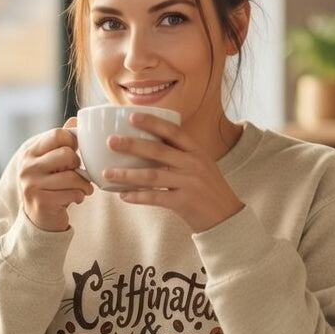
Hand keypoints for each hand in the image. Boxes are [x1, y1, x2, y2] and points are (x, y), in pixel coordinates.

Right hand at [19, 122, 92, 231]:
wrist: (39, 219)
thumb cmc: (50, 186)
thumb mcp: (53, 162)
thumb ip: (62, 142)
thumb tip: (76, 120)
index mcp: (30, 153)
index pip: (57, 134)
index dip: (73, 142)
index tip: (75, 153)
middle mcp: (27, 167)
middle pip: (66, 154)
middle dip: (78, 165)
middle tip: (78, 173)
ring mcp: (32, 184)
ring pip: (71, 176)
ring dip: (84, 184)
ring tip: (84, 188)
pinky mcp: (41, 201)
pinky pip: (72, 193)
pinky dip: (80, 196)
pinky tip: (77, 198)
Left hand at [104, 113, 243, 231]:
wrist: (227, 217)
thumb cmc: (208, 189)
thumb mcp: (201, 165)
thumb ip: (180, 154)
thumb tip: (148, 145)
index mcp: (197, 151)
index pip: (173, 131)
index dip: (152, 123)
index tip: (131, 116)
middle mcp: (193, 164)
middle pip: (158, 151)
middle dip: (132, 145)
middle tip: (111, 141)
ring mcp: (189, 183)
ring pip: (152, 176)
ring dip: (127, 174)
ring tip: (107, 172)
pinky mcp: (184, 203)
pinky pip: (155, 198)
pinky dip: (137, 196)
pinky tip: (122, 195)